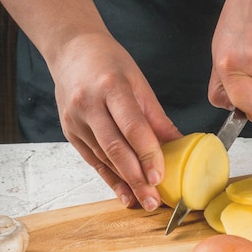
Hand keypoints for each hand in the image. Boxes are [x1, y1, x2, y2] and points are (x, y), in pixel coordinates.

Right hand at [52, 32, 181, 209]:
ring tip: (143, 201)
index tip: (159, 176)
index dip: (147, 153)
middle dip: (136, 177)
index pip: (132, 126)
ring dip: (124, 183)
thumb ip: (157, 118)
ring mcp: (75, 120)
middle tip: (153, 200)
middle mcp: (89, 104)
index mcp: (111, 87)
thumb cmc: (109, 63)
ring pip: (103, 158)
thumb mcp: (138, 82)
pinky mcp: (70, 132)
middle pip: (115, 148)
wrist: (72, 50)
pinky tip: (124, 194)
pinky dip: (110, 179)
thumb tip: (180, 144)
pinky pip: (92, 160)